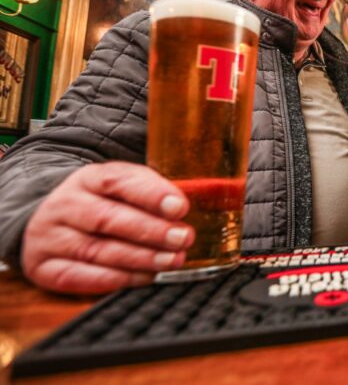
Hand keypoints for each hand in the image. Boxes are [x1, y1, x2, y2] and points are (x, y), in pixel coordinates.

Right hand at [21, 162, 194, 294]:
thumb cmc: (103, 205)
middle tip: (183, 239)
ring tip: (172, 260)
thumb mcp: (125, 188)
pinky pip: (81, 277)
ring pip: (96, 250)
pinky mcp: (44, 267)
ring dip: (140, 258)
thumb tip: (193, 205)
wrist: (52, 222)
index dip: (151, 194)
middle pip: (107, 219)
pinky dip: (117, 279)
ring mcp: (50, 237)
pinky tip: (146, 277)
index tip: (180, 207)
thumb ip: (155, 194)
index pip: (117, 181)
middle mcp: (65, 205)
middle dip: (151, 231)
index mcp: (89, 178)